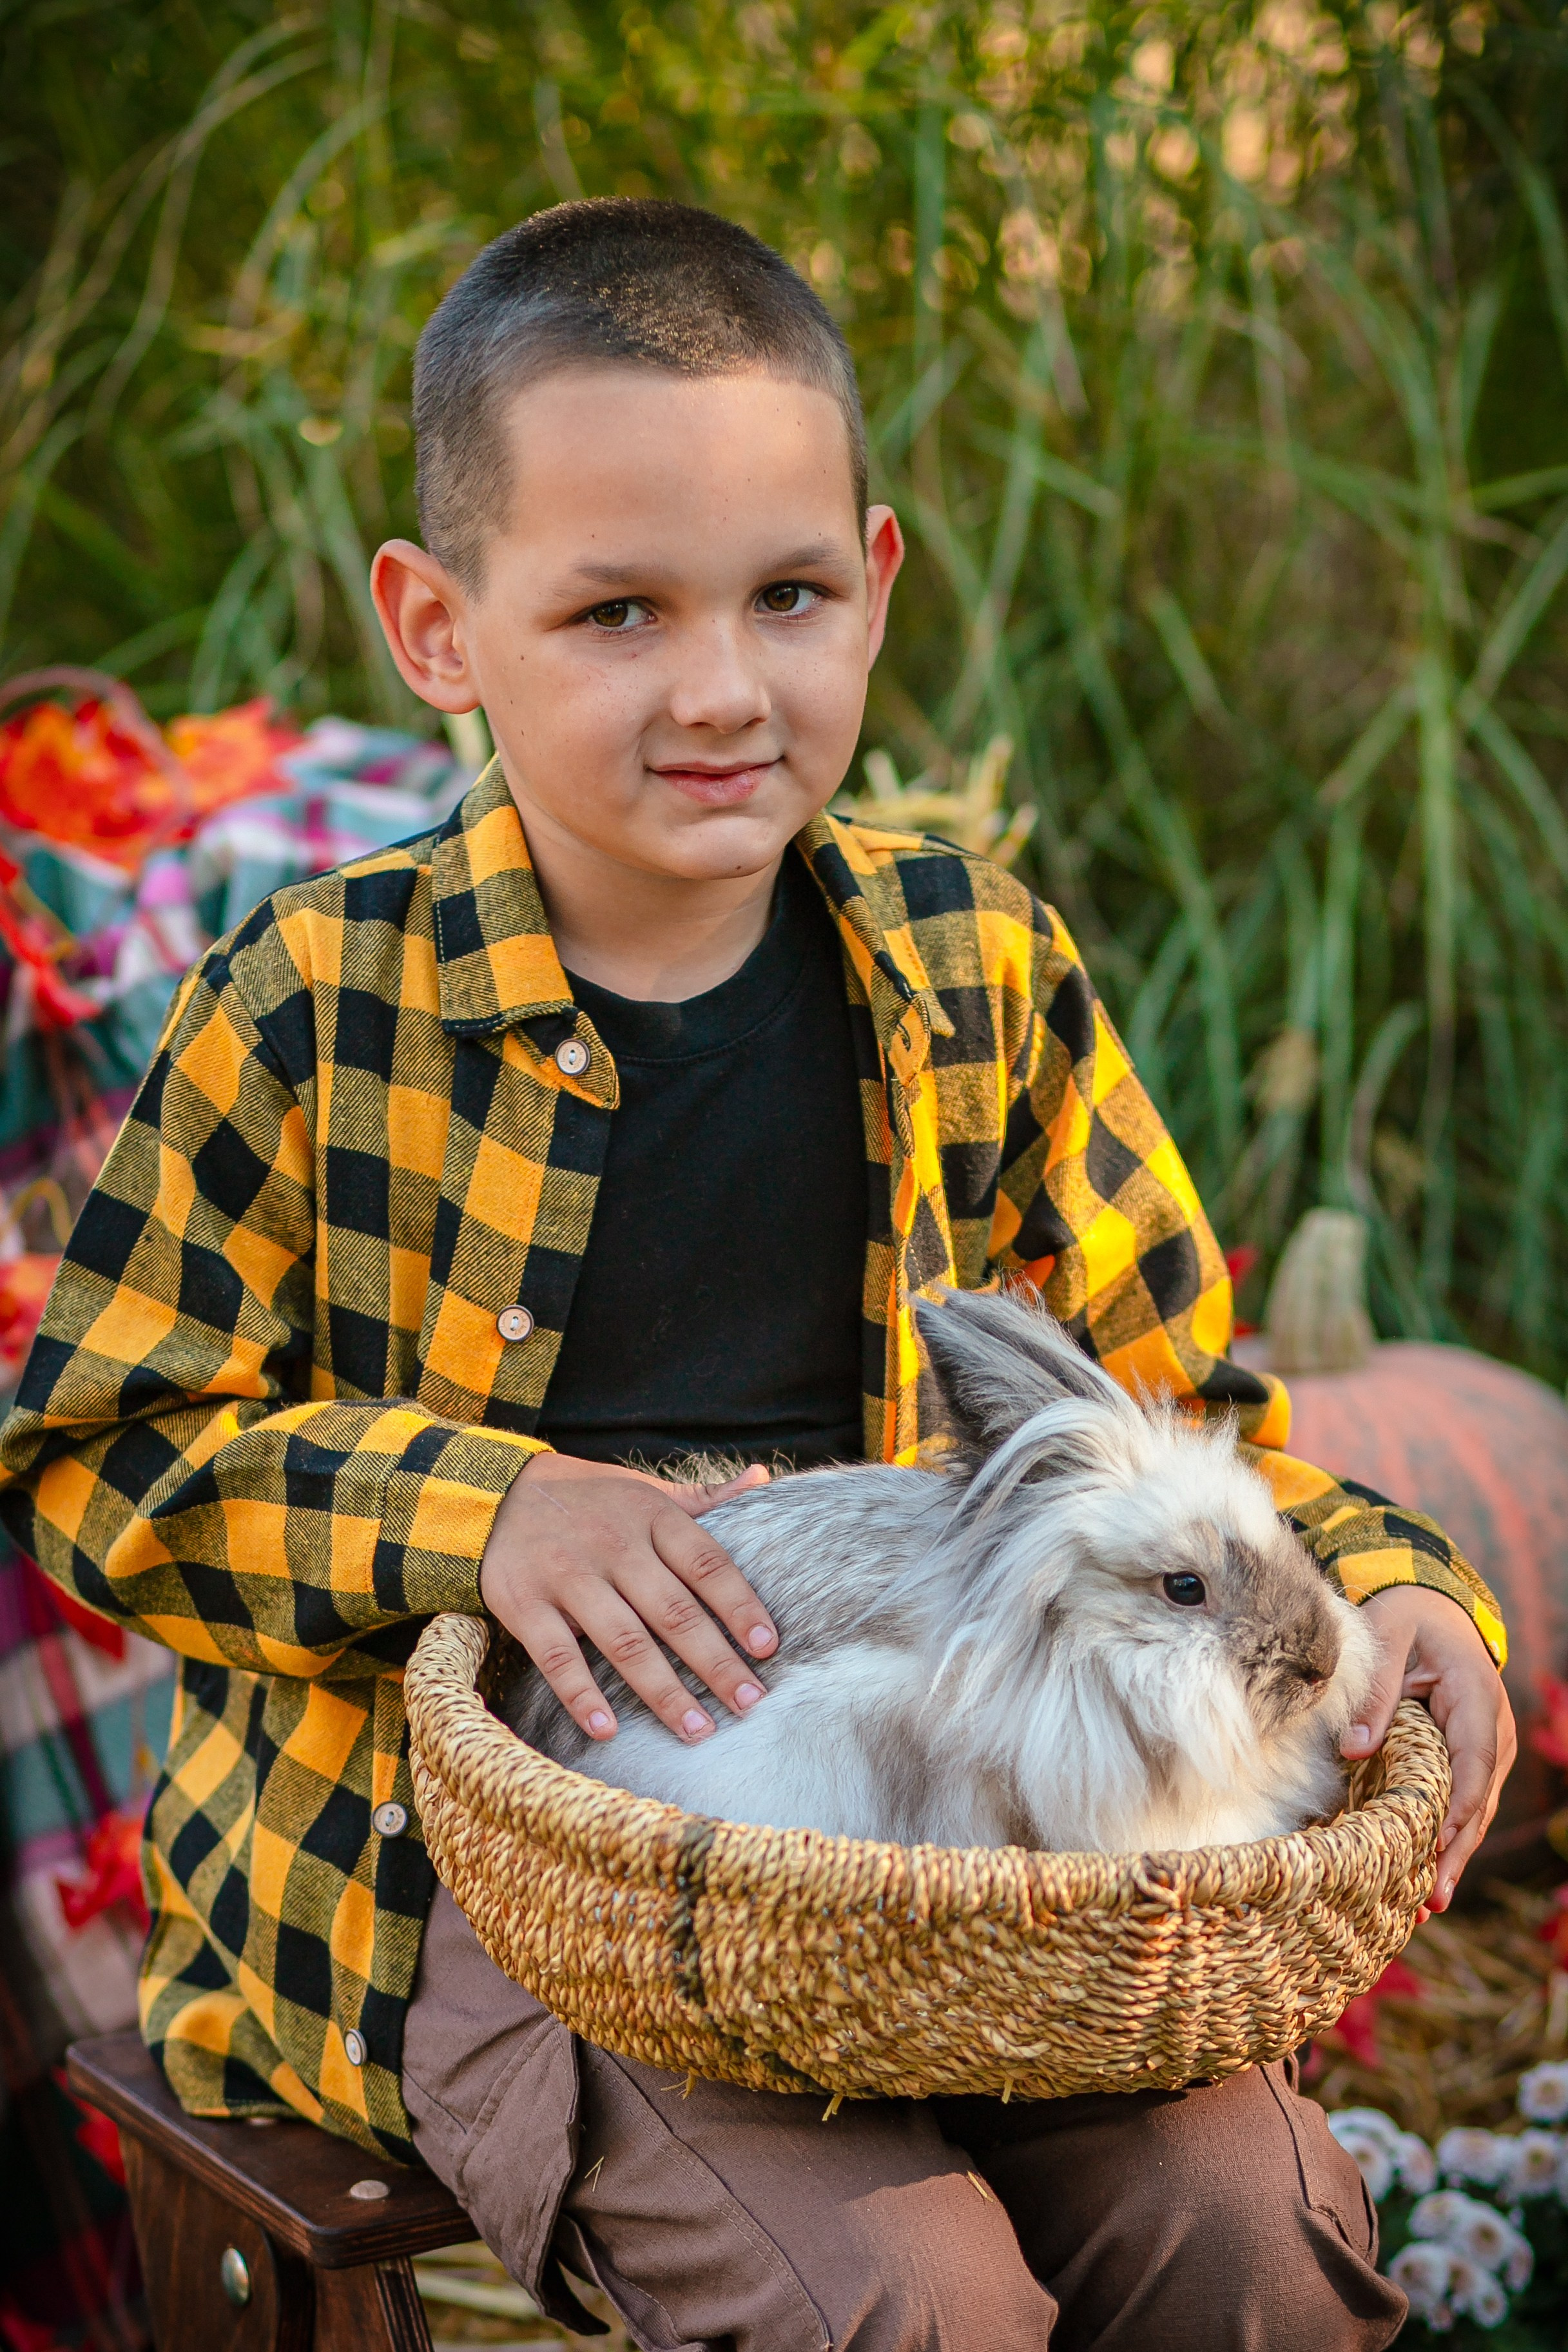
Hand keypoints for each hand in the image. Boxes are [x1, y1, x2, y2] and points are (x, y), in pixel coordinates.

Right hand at [480, 1450, 775, 1745]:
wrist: (495, 1494)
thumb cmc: (589, 1501)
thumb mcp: (644, 1490)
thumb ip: (704, 1497)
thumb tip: (763, 1477)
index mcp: (650, 1518)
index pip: (707, 1565)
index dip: (740, 1606)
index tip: (767, 1647)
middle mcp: (614, 1546)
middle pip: (674, 1612)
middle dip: (714, 1662)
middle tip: (750, 1703)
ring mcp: (568, 1577)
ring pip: (624, 1641)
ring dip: (663, 1690)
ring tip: (697, 1729)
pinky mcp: (525, 1604)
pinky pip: (557, 1656)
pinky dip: (581, 1694)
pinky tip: (607, 1729)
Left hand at [1342, 1586, 1515, 1912]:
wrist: (1430, 1604)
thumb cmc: (1405, 1616)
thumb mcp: (1386, 1636)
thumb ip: (1374, 1692)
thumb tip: (1354, 1752)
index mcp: (1476, 1697)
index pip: (1473, 1761)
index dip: (1456, 1808)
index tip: (1436, 1846)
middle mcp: (1492, 1727)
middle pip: (1477, 1799)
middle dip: (1455, 1850)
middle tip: (1431, 1900)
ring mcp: (1486, 1745)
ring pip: (1473, 1808)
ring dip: (1452, 1854)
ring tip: (1428, 1904)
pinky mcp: (1469, 1757)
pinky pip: (1462, 1801)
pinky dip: (1447, 1836)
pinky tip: (1427, 1874)